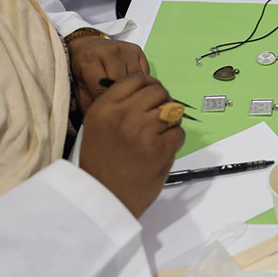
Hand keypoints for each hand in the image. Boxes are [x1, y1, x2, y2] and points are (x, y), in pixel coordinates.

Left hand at [67, 35, 149, 113]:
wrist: (86, 43)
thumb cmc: (82, 69)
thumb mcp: (79, 86)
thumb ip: (89, 104)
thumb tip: (103, 123)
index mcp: (89, 60)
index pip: (102, 89)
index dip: (107, 104)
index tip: (110, 113)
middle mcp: (110, 52)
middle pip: (122, 84)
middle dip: (122, 97)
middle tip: (121, 106)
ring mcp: (126, 50)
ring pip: (137, 80)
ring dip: (134, 90)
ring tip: (128, 96)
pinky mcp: (138, 50)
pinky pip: (144, 73)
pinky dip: (140, 82)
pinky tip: (133, 85)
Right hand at [80, 75, 184, 217]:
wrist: (105, 198)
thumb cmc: (102, 164)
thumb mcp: (98, 126)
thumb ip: (120, 106)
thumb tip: (149, 91)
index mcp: (105, 107)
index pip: (137, 78)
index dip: (150, 85)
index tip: (153, 96)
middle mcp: (124, 114)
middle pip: (158, 91)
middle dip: (163, 101)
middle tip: (159, 117)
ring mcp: (143, 131)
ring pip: (172, 110)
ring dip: (170, 121)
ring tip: (159, 135)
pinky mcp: (161, 148)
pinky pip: (179, 132)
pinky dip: (174, 140)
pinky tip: (160, 150)